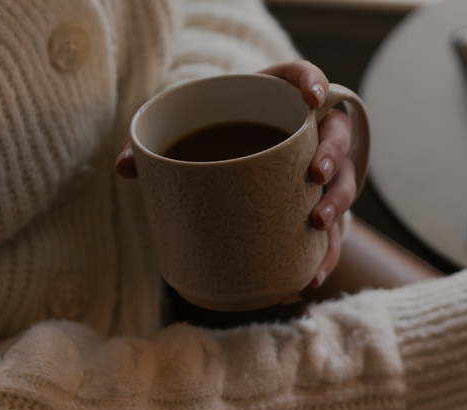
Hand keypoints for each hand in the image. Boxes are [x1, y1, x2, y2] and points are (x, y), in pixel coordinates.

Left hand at [114, 61, 353, 288]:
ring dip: (336, 203)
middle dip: (332, 155)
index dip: (313, 81)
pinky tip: (313, 276)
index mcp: (278, 98)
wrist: (226, 157)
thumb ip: (152, 144)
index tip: (311, 95)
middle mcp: (310, 131)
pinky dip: (325, 254)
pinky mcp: (317, 206)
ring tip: (317, 222)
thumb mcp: (185, 129)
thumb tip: (122, 168)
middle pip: (336, 134)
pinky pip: (334, 232)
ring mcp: (320, 170)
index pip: (304, 77)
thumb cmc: (210, 136)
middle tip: (316, 174)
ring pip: (344, 182)